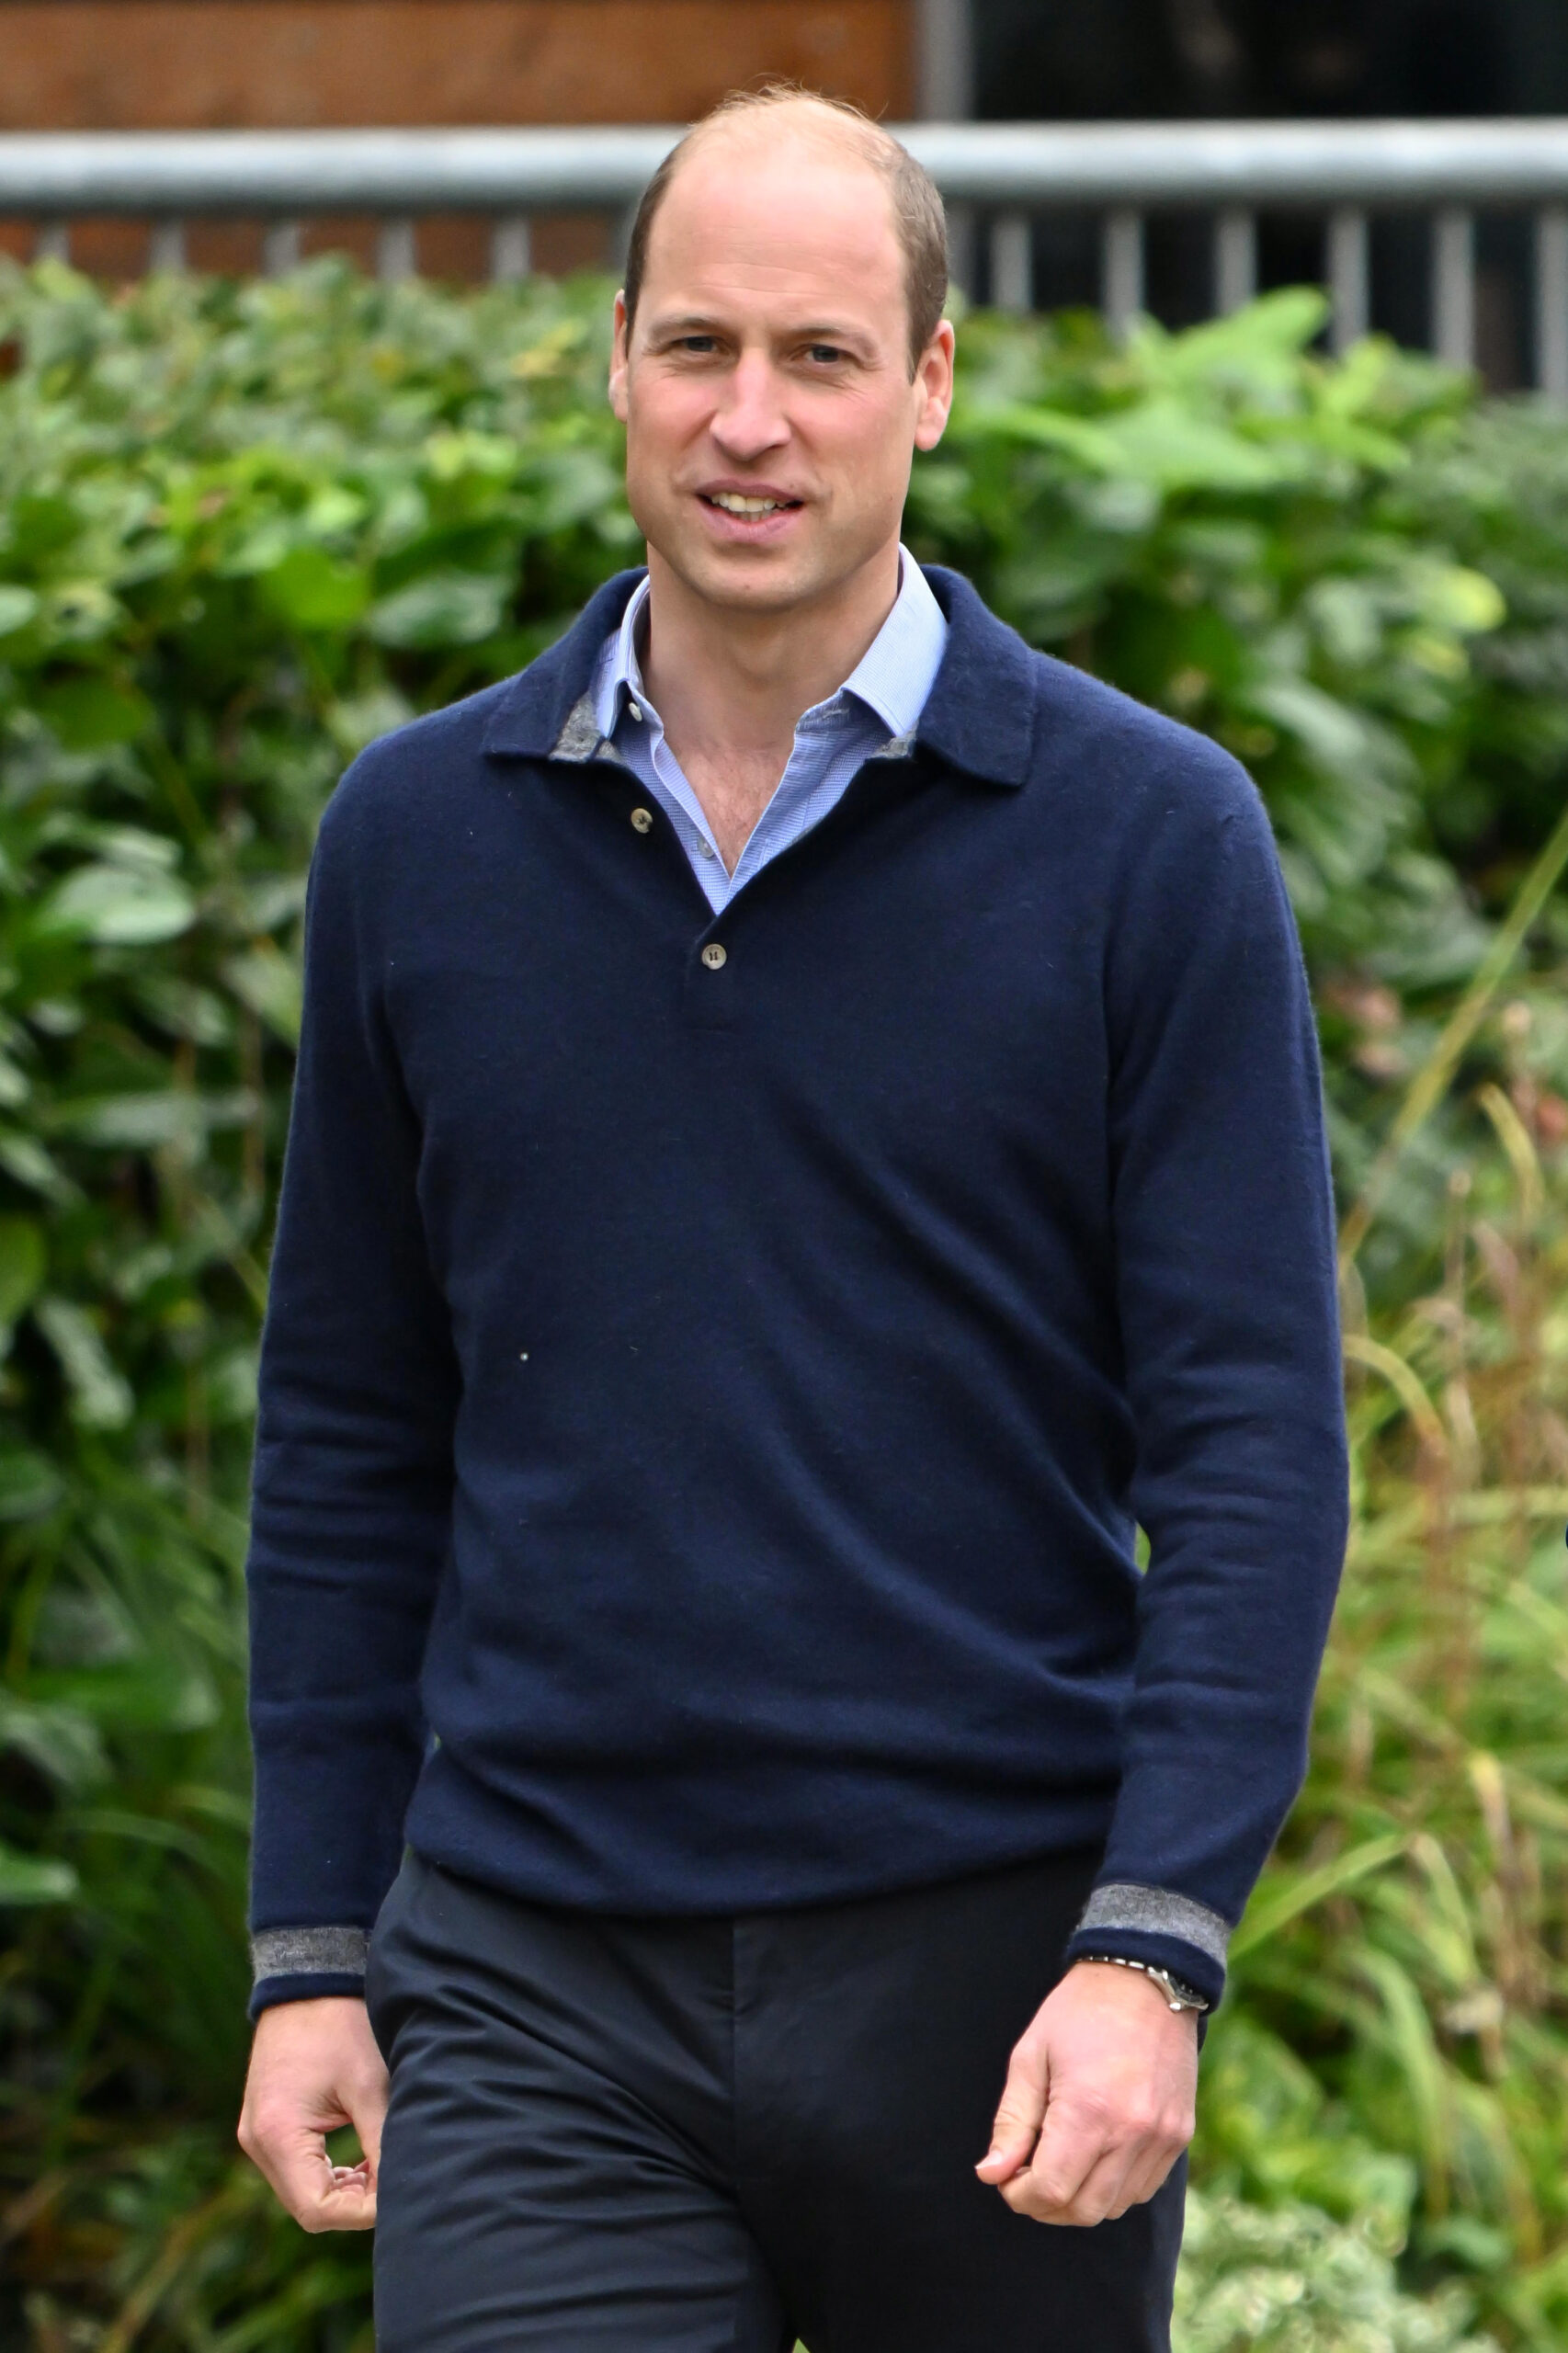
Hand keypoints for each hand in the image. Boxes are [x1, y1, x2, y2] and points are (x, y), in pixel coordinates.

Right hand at [238, 1996, 388, 2231]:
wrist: (310, 1978)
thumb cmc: (341, 2023)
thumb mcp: (369, 2084)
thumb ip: (383, 2143)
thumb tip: (403, 2192)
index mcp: (277, 2134)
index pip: (316, 2209)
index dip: (361, 2213)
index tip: (399, 2195)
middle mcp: (258, 2142)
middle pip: (308, 2206)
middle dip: (356, 2205)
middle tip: (398, 2184)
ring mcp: (257, 2134)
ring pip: (303, 2191)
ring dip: (345, 2191)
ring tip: (385, 2170)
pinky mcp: (267, 2125)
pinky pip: (298, 2169)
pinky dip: (330, 2174)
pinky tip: (363, 2162)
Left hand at [975, 1960, 1196, 2225]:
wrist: (1145, 1978)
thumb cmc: (1078, 2013)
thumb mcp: (1031, 2056)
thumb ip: (1011, 2122)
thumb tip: (991, 2175)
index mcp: (1088, 2110)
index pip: (1049, 2191)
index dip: (1018, 2195)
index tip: (1006, 2176)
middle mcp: (1131, 2133)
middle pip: (1082, 2210)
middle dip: (1045, 2205)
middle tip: (1027, 2175)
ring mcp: (1161, 2138)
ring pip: (1113, 2207)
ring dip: (1080, 2199)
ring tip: (1060, 2163)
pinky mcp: (1179, 2136)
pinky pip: (1142, 2189)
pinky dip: (1113, 2188)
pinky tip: (1095, 2156)